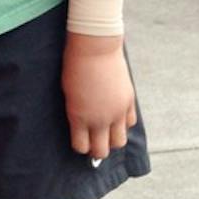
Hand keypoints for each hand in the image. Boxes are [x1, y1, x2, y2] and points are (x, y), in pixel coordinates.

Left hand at [61, 33, 135, 160]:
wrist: (95, 47)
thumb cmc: (74, 67)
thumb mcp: (68, 93)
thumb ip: (76, 112)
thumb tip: (82, 126)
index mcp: (79, 117)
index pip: (81, 147)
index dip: (80, 146)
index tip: (79, 140)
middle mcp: (100, 119)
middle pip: (102, 151)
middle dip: (96, 150)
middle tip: (93, 143)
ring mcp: (117, 112)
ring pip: (120, 142)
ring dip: (112, 140)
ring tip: (106, 132)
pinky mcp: (129, 102)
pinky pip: (130, 124)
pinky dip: (123, 124)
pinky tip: (116, 117)